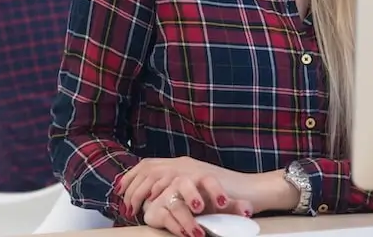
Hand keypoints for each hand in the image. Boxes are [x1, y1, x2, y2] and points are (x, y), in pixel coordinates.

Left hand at [119, 157, 292, 217]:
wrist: (253, 190)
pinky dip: (165, 195)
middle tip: (126, 205)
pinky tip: (157, 204)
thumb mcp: (196, 190)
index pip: (149, 165)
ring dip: (145, 193)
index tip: (119, 189)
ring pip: (159, 176)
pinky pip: (178, 185)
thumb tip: (159, 199)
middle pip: (149, 170)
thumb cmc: (226, 195)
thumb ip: (179, 190)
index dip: (132, 176)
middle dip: (133, 186)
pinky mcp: (202, 177)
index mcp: (180, 164)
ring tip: (137, 209)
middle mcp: (183, 163)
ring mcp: (192, 168)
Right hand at [143, 176, 235, 236]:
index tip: (223, 203)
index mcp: (200, 180)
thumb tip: (247, 209)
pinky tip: (185, 233)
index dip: (215, 190)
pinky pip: (164, 216)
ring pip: (175, 205)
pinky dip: (176, 226)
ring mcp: (168, 196)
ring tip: (198, 233)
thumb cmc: (206, 205)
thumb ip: (235, 206)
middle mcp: (182, 184)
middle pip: (184, 183)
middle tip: (199, 208)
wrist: (183, 209)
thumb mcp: (221, 206)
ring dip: (187, 220)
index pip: (207, 180)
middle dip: (191, 195)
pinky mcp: (157, 210)